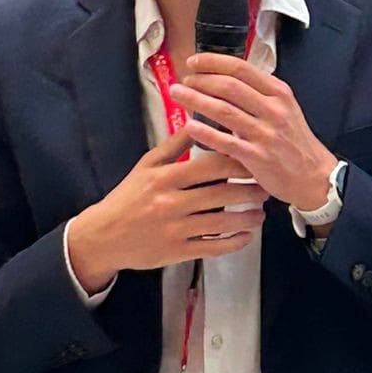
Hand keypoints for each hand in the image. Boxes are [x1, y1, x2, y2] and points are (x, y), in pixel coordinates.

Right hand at [68, 128, 265, 292]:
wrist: (103, 236)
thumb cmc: (127, 197)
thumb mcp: (146, 166)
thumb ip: (173, 146)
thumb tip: (197, 120)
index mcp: (165, 178)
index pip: (210, 165)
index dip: (238, 161)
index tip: (255, 158)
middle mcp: (171, 203)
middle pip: (222, 193)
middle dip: (250, 190)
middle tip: (267, 186)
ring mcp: (176, 229)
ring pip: (223, 222)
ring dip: (248, 217)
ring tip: (261, 212)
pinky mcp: (178, 252)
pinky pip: (213, 248)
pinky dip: (234, 242)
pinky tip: (246, 235)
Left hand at [172, 56, 335, 212]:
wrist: (313, 176)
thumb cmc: (293, 141)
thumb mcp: (285, 108)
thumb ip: (259, 93)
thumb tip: (224, 78)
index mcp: (279, 93)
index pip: (241, 68)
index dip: (213, 62)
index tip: (194, 62)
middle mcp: (273, 109)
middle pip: (229, 86)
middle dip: (200, 80)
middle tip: (183, 80)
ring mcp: (266, 133)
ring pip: (224, 110)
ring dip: (196, 99)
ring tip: (177, 94)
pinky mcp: (258, 157)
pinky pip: (225, 142)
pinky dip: (205, 132)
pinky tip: (188, 126)